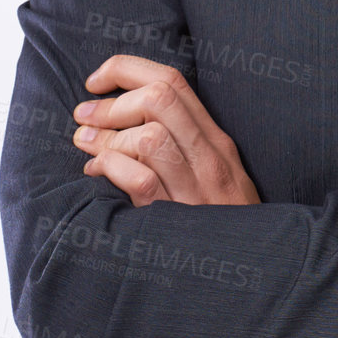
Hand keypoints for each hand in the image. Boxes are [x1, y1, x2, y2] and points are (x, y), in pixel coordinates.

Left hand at [71, 55, 260, 207]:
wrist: (253, 268)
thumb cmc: (222, 221)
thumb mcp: (212, 173)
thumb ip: (179, 143)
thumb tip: (125, 115)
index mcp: (215, 139)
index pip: (173, 81)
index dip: (126, 70)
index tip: (96, 82)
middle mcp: (210, 156)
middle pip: (161, 97)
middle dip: (112, 102)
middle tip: (84, 117)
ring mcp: (197, 188)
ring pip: (150, 137)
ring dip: (108, 138)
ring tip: (87, 147)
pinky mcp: (180, 221)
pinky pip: (142, 181)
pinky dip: (112, 169)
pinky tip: (97, 173)